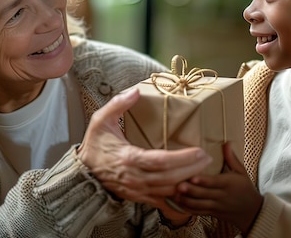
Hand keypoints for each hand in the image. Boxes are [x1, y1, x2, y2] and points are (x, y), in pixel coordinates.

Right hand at [77, 88, 211, 214]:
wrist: (82, 171)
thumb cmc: (94, 145)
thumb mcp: (101, 120)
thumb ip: (118, 104)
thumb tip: (135, 91)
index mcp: (129, 158)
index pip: (162, 161)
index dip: (183, 158)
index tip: (200, 151)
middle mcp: (135, 177)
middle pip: (170, 178)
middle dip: (192, 169)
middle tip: (208, 159)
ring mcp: (137, 190)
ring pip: (168, 190)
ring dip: (187, 182)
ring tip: (202, 170)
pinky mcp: (138, 196)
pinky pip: (161, 199)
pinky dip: (176, 194)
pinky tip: (187, 185)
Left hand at [173, 142, 262, 233]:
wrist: (252, 212)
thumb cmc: (245, 188)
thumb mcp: (242, 172)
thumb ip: (232, 158)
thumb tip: (227, 142)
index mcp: (229, 184)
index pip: (214, 182)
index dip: (203, 181)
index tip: (192, 176)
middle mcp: (222, 196)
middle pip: (204, 194)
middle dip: (191, 190)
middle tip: (178, 185)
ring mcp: (216, 206)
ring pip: (200, 205)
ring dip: (187, 200)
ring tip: (174, 194)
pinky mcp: (212, 213)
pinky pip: (199, 212)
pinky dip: (188, 208)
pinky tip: (178, 202)